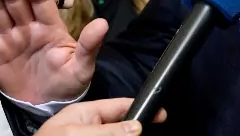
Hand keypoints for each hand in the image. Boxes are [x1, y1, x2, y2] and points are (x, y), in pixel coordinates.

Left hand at [36, 98, 166, 135]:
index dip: (142, 109)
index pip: (120, 106)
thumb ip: (107, 130)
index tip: (162, 114)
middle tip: (150, 130)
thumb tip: (137, 126)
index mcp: (84, 114)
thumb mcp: (77, 134)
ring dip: (127, 134)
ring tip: (138, 134)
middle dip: (134, 128)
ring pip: (118, 135)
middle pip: (122, 126)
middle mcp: (88, 128)